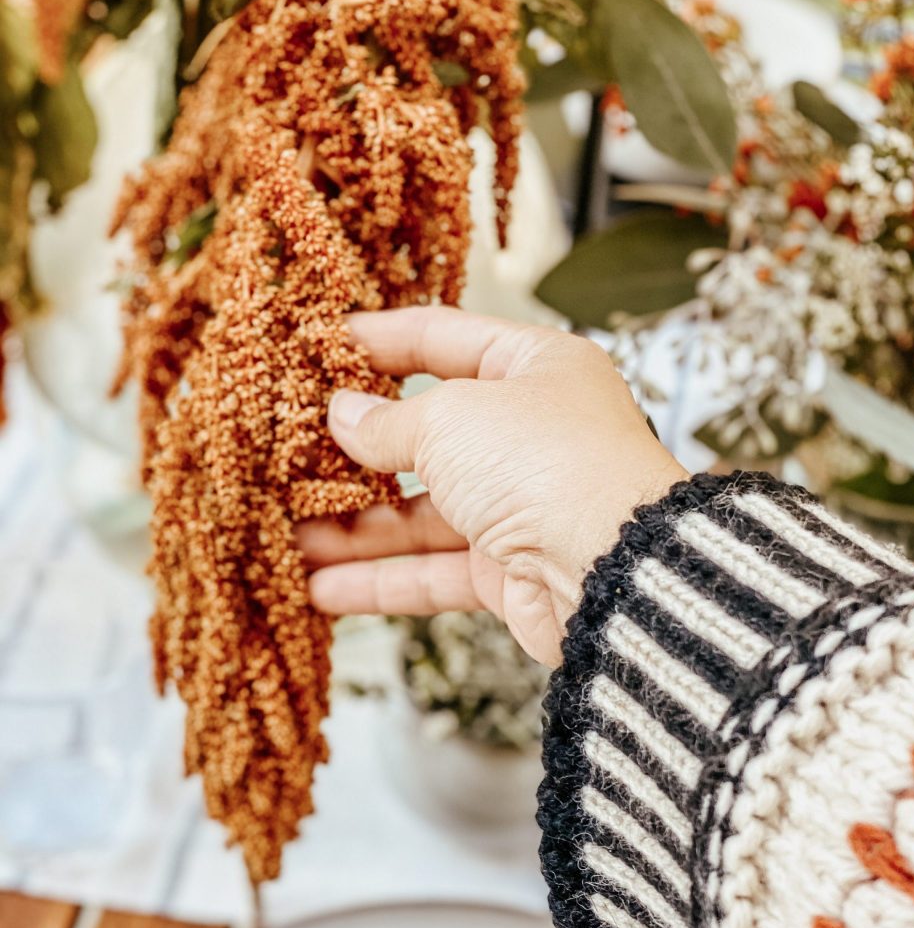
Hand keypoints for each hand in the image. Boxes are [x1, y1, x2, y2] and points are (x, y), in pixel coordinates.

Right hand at [298, 306, 685, 664]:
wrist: (612, 572)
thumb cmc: (549, 466)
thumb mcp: (451, 419)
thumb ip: (389, 421)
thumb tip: (345, 416)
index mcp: (536, 370)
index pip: (445, 340)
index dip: (380, 341)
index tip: (321, 344)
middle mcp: (532, 437)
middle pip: (428, 438)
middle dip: (356, 453)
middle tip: (291, 456)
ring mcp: (522, 508)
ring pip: (423, 515)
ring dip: (356, 529)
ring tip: (288, 536)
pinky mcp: (512, 573)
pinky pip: (434, 572)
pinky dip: (381, 580)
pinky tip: (323, 588)